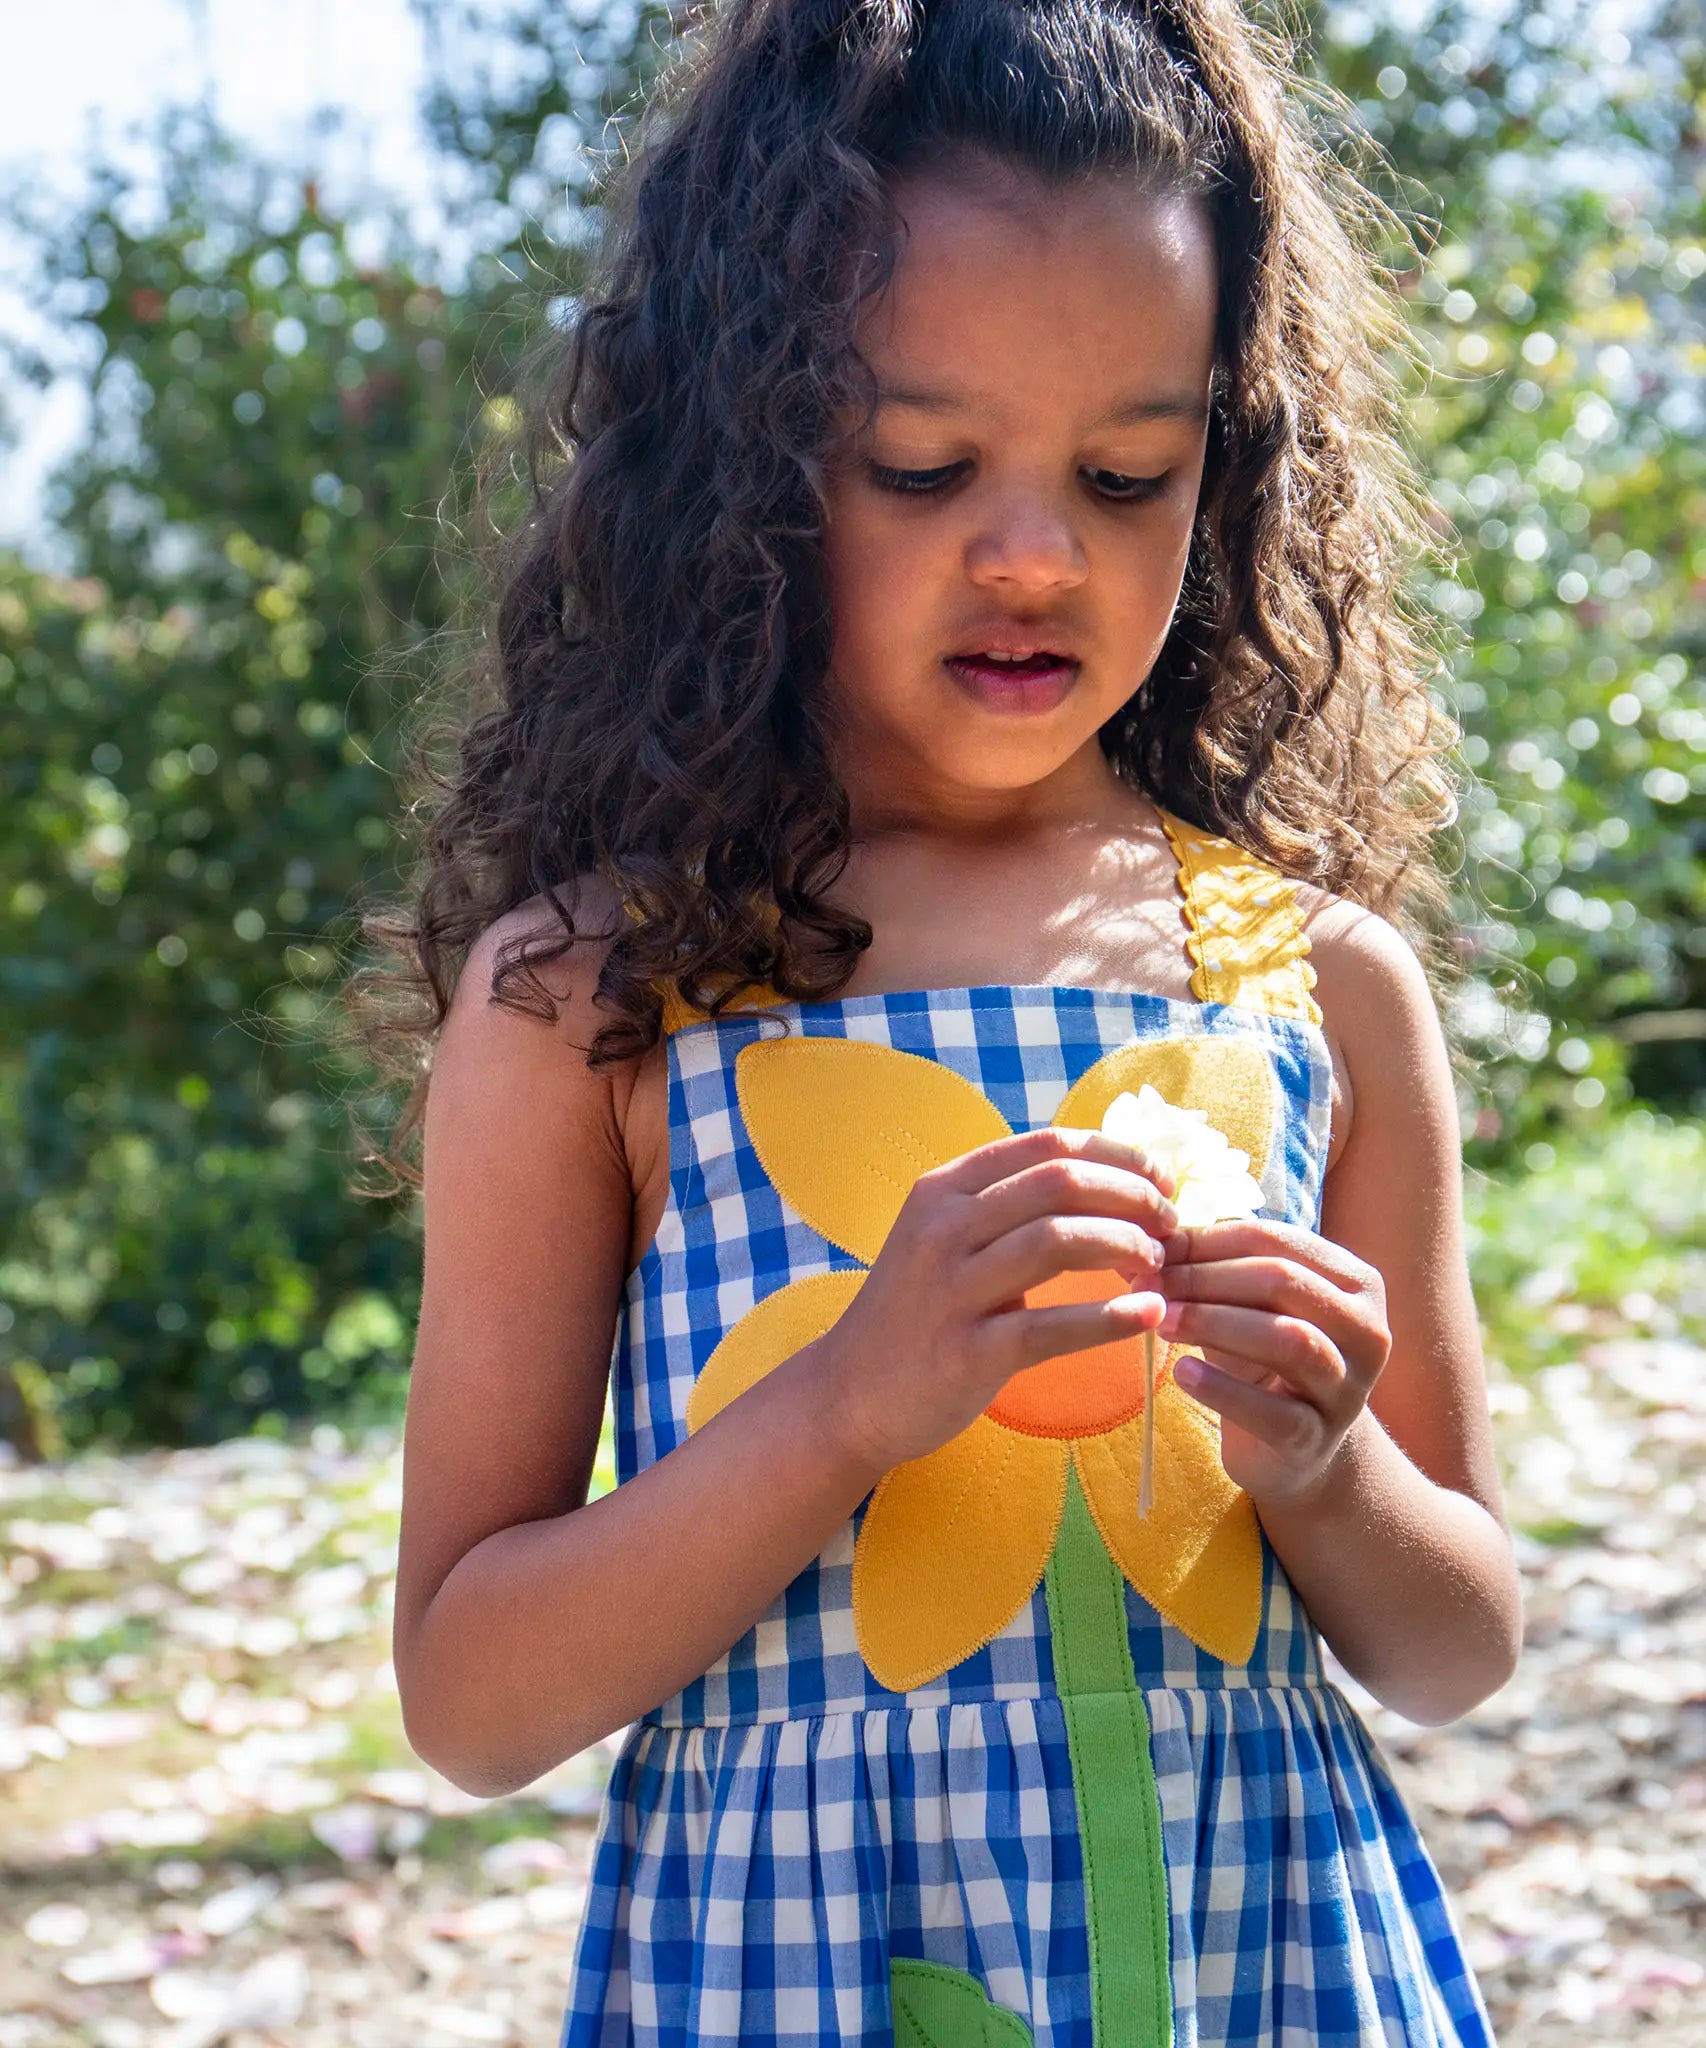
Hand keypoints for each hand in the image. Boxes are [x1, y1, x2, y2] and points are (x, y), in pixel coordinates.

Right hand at [815, 1126, 1180, 1476]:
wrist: (849, 1395)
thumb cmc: (915, 1312)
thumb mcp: (945, 1238)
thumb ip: (1006, 1207)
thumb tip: (1104, 1180)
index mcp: (944, 1189)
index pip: (1046, 1145)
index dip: (1117, 1155)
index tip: (1160, 1179)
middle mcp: (943, 1227)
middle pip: (1060, 1183)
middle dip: (1133, 1196)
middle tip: (1170, 1225)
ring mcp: (951, 1289)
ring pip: (1059, 1240)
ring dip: (1127, 1245)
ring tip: (1158, 1265)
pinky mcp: (966, 1352)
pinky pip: (1052, 1328)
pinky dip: (1110, 1318)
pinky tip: (1148, 1315)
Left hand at [1155, 1218, 1390, 1508]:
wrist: (1292, 1449)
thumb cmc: (1264, 1359)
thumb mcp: (1244, 1306)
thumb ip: (1208, 1268)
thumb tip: (1151, 1237)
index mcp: (1355, 1282)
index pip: (1277, 1241)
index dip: (1209, 1241)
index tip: (1153, 1248)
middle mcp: (1366, 1330)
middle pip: (1284, 1283)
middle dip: (1207, 1279)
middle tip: (1149, 1285)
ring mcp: (1348, 1389)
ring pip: (1290, 1340)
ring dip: (1215, 1324)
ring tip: (1162, 1322)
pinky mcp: (1318, 1440)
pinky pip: (1273, 1413)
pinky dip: (1222, 1390)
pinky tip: (1181, 1373)